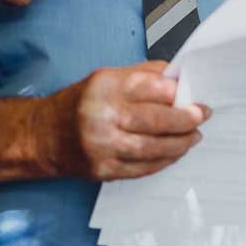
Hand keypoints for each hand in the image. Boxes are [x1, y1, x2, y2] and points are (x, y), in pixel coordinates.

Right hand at [37, 61, 209, 180]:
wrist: (43, 136)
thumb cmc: (82, 103)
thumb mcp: (107, 78)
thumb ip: (144, 76)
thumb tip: (181, 79)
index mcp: (106, 87)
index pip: (153, 88)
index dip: (179, 93)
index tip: (196, 96)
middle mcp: (103, 116)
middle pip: (158, 120)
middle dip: (187, 119)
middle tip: (203, 116)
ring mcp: (103, 147)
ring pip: (155, 148)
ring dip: (181, 143)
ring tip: (194, 136)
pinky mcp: (104, 170)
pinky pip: (145, 168)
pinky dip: (165, 160)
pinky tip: (175, 152)